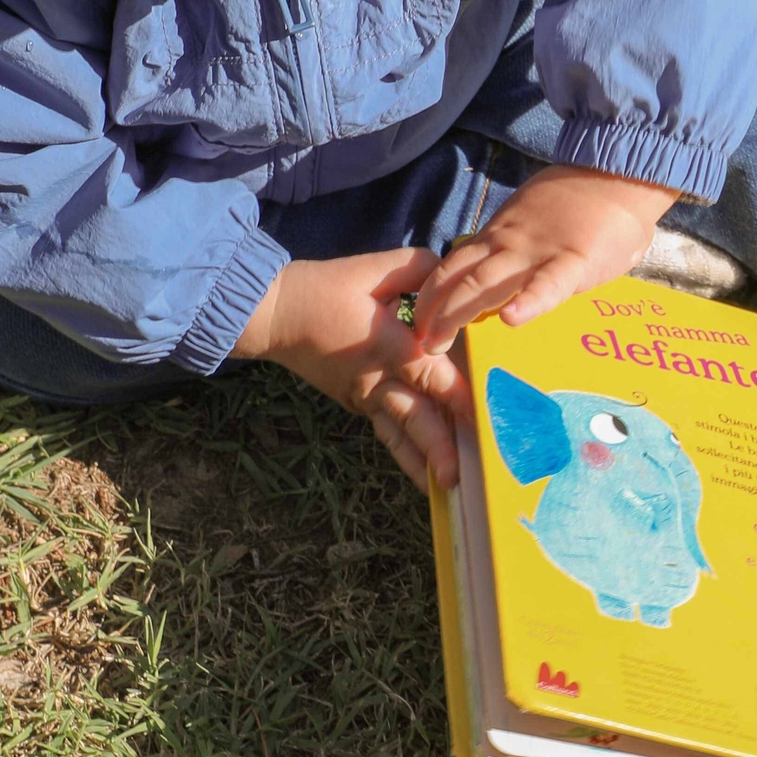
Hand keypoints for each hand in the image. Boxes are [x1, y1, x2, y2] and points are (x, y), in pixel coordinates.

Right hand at [234, 249, 466, 489]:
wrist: (274, 315)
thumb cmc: (326, 289)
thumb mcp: (373, 268)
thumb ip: (421, 270)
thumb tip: (457, 277)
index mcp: (385, 344)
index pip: (427, 373)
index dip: (455, 395)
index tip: (482, 416)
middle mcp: (376, 377)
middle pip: (413, 417)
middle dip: (438, 447)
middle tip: (460, 474)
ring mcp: (364, 395)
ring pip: (397, 434)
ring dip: (420, 461)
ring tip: (443, 488)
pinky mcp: (356, 403)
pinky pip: (385, 430)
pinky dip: (404, 451)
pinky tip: (423, 473)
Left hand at [410, 164, 679, 353]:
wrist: (617, 174)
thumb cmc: (581, 203)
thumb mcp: (531, 221)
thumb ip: (515, 247)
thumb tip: (502, 281)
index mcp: (500, 236)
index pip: (452, 265)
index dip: (430, 293)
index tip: (418, 324)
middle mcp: (508, 244)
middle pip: (457, 277)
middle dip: (432, 312)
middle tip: (419, 343)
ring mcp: (537, 251)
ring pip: (486, 282)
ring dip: (456, 313)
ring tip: (440, 340)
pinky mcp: (574, 260)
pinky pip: (548, 284)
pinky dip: (529, 302)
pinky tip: (512, 320)